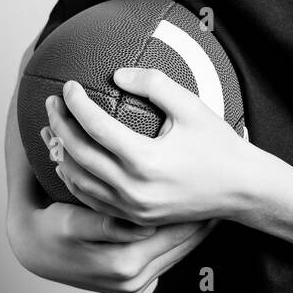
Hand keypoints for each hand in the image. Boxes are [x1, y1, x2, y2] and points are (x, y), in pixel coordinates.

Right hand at [6, 198, 216, 292]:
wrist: (34, 249)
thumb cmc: (52, 228)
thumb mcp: (71, 224)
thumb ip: (102, 225)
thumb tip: (136, 226)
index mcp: (121, 265)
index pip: (170, 234)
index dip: (190, 209)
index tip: (208, 187)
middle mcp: (131, 280)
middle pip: (180, 245)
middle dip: (201, 219)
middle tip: (222, 193)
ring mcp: (133, 284)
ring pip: (177, 252)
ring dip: (195, 230)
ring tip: (214, 203)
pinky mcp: (132, 283)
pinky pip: (165, 258)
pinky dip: (180, 239)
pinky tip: (192, 219)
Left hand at [44, 70, 259, 226]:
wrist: (242, 189)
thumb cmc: (219, 145)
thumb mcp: (191, 106)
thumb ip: (154, 84)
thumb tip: (117, 75)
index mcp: (145, 160)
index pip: (95, 127)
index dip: (76, 103)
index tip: (68, 85)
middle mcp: (133, 188)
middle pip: (79, 154)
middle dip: (58, 125)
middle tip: (50, 103)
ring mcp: (132, 207)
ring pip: (79, 181)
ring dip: (60, 153)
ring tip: (54, 130)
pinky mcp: (135, 217)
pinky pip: (92, 200)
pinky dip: (75, 179)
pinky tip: (71, 162)